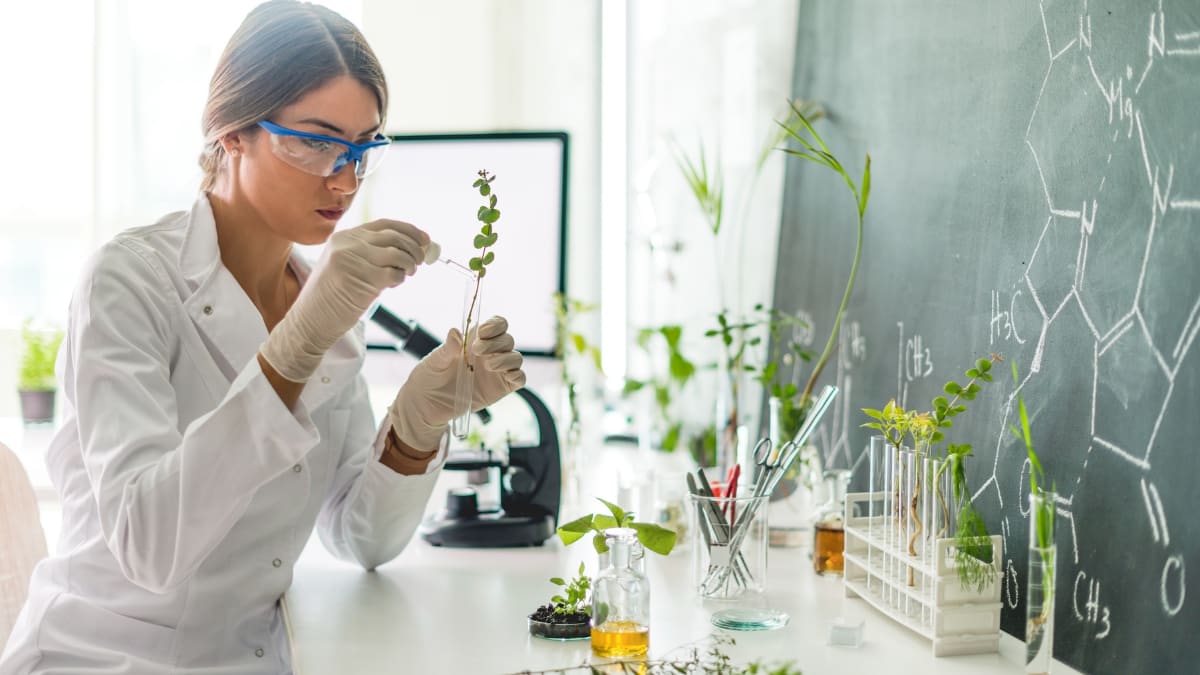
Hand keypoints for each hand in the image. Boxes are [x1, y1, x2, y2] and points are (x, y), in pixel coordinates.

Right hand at [261, 219, 429, 381]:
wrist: (310, 321)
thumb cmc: (331, 297)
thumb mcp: (345, 265)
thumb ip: (370, 254)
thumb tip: (412, 248)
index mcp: (344, 237)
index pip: (384, 224)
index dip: (408, 230)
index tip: (424, 239)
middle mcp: (348, 244)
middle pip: (395, 236)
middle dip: (415, 247)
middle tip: (421, 260)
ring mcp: (355, 260)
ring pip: (398, 254)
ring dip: (410, 264)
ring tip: (408, 273)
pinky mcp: (363, 279)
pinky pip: (394, 274)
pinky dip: (400, 278)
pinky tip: (393, 284)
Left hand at [389, 316, 526, 449]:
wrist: (426, 405)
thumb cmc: (429, 377)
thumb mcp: (434, 361)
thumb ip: (446, 349)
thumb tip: (455, 332)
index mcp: (475, 340)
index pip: (496, 325)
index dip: (495, 325)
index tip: (483, 332)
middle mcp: (490, 353)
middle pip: (507, 340)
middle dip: (496, 343)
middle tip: (477, 351)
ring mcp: (497, 371)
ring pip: (516, 358)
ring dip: (506, 359)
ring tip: (488, 365)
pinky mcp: (501, 388)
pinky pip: (519, 379)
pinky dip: (518, 376)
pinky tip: (506, 376)